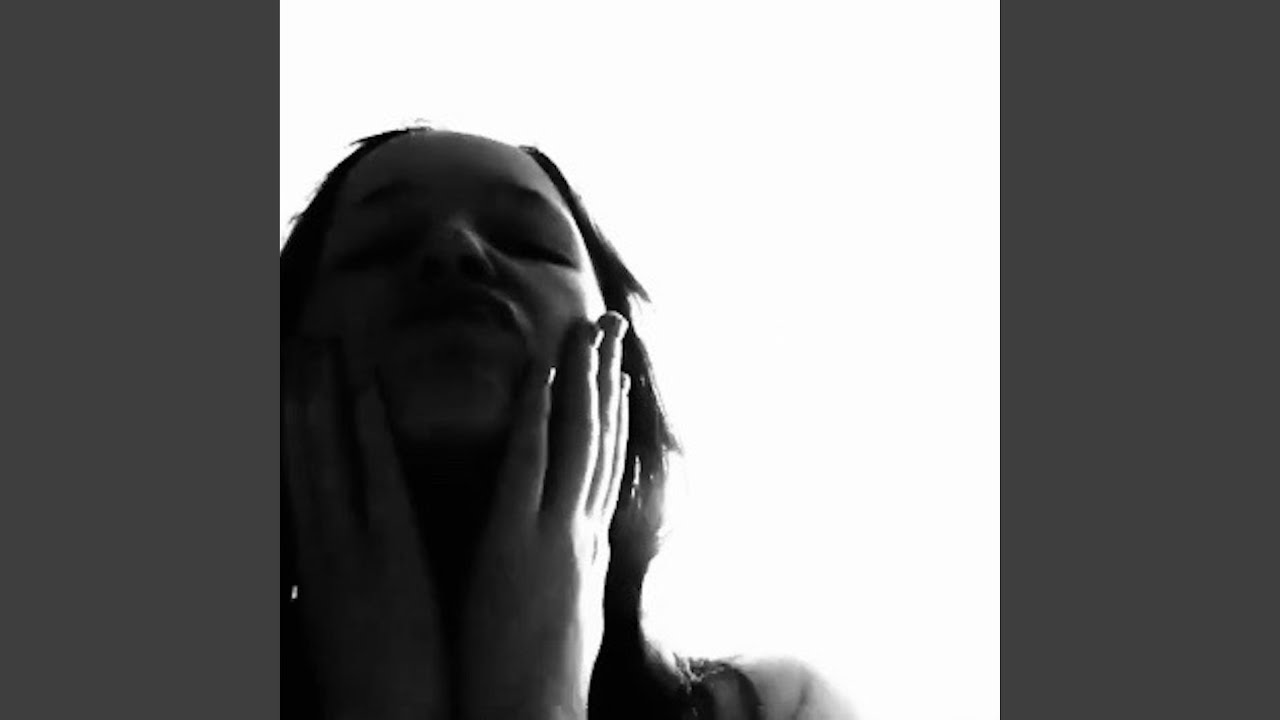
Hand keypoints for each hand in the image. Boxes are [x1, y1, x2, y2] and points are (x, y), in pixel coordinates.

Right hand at [283, 342, 448, 719]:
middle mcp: (322, 546)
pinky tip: (366, 388)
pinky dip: (369, 432)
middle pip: (302, 455)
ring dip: (321, 396)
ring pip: (328, 456)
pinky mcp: (392, 560)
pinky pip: (378, 482)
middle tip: (297, 338)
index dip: (289, 423)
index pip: (296, 476)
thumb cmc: (371, 680)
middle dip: (297, 396)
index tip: (286, 376)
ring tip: (316, 344)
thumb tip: (330, 538)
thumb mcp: (340, 616)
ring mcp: (353, 549)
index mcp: (313, 561)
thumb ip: (334, 570)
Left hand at [459, 313, 632, 719]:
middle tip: (614, 321)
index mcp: (589, 549)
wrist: (532, 718)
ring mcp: (554, 535)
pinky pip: (528, 465)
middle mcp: (582, 533)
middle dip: (608, 377)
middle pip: (600, 441)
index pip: (604, 468)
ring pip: (576, 441)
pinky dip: (537, 417)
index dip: (613, 414)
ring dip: (583, 378)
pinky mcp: (516, 543)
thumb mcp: (568, 617)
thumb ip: (574, 574)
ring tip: (590, 326)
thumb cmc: (540, 681)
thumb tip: (579, 554)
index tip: (616, 371)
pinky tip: (542, 376)